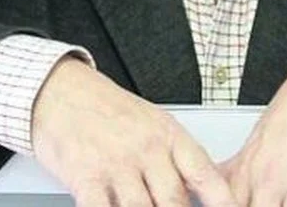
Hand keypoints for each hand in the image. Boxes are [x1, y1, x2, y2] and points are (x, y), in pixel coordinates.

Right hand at [32, 57, 235, 206]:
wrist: (63, 91)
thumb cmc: (108, 109)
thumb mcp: (151, 123)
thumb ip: (174, 157)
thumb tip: (197, 191)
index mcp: (168, 135)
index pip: (205, 174)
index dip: (223, 201)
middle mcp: (147, 151)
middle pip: (175, 203)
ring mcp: (117, 165)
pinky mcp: (87, 178)